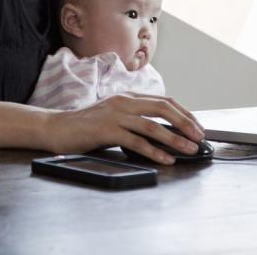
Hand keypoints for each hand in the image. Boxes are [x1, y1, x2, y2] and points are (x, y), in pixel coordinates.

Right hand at [42, 93, 204, 163]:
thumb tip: (164, 130)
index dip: (184, 113)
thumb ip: (135, 117)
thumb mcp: (115, 115)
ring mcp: (115, 115)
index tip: (197, 126)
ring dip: (175, 139)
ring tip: (189, 149)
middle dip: (185, 123)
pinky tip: (166, 159)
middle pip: (163, 108)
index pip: (164, 100)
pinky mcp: (106, 130)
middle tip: (199, 137)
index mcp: (128, 96)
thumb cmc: (87, 125)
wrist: (57, 128)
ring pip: (153, 126)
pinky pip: (136, 142)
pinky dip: (154, 151)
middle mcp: (124, 101)